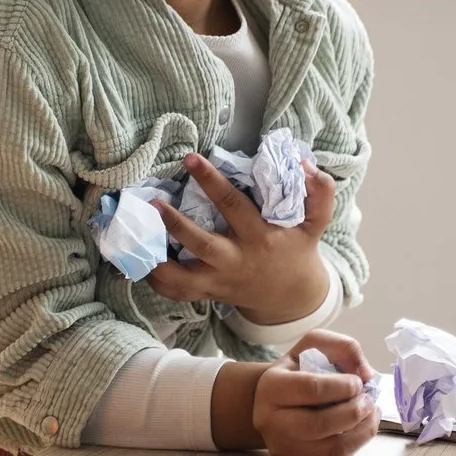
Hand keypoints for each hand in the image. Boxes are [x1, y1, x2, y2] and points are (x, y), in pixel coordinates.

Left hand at [145, 155, 335, 324]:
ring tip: (135, 240)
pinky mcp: (209, 293)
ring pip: (183, 279)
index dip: (211, 181)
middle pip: (202, 245)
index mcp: (260, 239)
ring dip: (157, 262)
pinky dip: (157, 281)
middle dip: (176, 225)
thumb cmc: (298, 251)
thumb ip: (319, 194)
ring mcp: (220, 281)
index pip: (233, 206)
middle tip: (154, 202)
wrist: (292, 296)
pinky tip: (141, 260)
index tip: (191, 158)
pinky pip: (178, 293)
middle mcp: (236, 261)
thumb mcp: (316, 223)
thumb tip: (307, 165)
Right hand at [215, 330, 377, 455]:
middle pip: (317, 425)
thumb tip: (366, 374)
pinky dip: (357, 443)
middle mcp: (269, 421)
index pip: (310, 388)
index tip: (358, 382)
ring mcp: (284, 447)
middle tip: (369, 401)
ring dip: (362, 431)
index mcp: (270, 387)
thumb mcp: (314, 346)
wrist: (278, 403)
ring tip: (371, 413)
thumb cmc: (299, 371)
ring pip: (331, 448)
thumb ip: (343, 347)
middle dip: (353, 412)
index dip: (342, 386)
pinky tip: (362, 427)